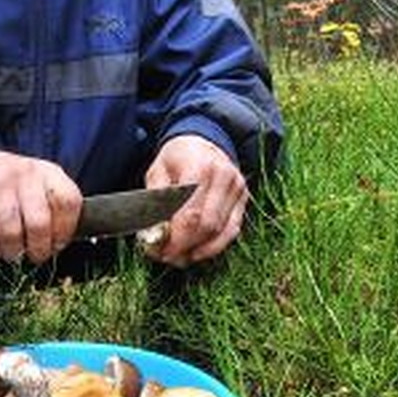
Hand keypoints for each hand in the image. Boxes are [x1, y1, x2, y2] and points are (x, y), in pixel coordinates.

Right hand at [0, 151, 80, 262]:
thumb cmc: (18, 187)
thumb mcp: (44, 189)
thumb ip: (57, 211)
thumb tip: (60, 245)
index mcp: (49, 172)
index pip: (67, 202)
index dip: (64, 231)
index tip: (57, 245)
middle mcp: (24, 172)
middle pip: (38, 222)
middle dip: (38, 249)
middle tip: (35, 256)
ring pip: (11, 231)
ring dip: (13, 252)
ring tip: (13, 254)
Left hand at [144, 135, 248, 267]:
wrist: (203, 140)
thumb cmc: (176, 158)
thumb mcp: (157, 172)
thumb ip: (155, 203)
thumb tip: (154, 237)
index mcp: (199, 166)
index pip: (190, 214)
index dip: (175, 239)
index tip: (158, 251)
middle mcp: (224, 177)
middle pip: (207, 226)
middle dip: (185, 247)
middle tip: (166, 257)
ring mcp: (237, 188)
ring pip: (221, 232)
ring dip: (199, 250)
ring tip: (179, 257)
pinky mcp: (243, 199)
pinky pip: (232, 230)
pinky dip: (214, 246)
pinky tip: (197, 252)